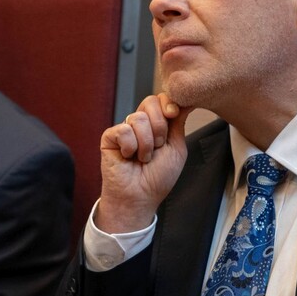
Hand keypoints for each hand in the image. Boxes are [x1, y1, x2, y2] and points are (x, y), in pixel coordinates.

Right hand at [96, 94, 192, 233]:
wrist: (140, 197)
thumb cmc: (158, 177)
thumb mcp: (177, 147)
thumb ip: (178, 122)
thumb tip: (186, 101)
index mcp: (156, 124)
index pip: (161, 98)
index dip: (169, 104)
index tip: (173, 114)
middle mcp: (139, 123)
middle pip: (150, 102)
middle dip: (160, 127)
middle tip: (157, 147)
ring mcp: (124, 129)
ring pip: (139, 118)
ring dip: (147, 144)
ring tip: (143, 158)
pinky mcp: (109, 137)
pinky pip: (124, 131)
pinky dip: (131, 148)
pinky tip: (128, 157)